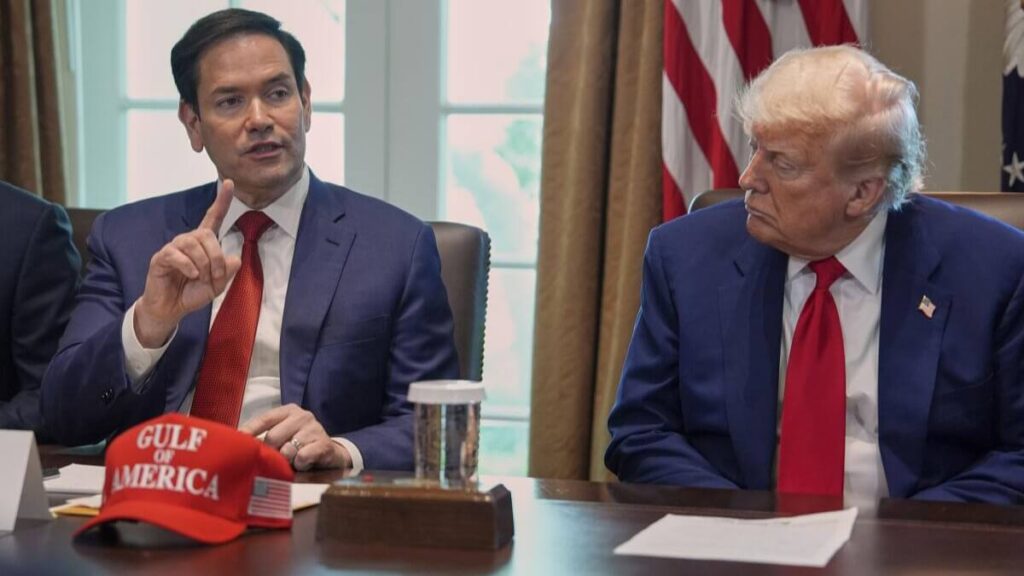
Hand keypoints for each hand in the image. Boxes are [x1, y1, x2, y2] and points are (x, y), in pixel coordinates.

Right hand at [134, 181, 241, 346]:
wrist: (171, 309)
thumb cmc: (192, 293)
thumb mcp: (217, 284)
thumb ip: (227, 271)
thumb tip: (236, 258)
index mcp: (203, 244)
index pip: (212, 217)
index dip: (221, 201)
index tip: (229, 183)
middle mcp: (188, 241)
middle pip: (206, 235)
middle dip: (216, 257)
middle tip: (215, 276)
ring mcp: (173, 248)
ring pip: (192, 243)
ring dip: (203, 263)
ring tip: (201, 278)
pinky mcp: (161, 258)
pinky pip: (176, 254)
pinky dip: (188, 266)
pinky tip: (191, 275)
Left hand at [240, 404, 351, 470]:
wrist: (332, 454)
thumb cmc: (300, 445)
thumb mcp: (284, 436)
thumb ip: (267, 437)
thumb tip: (241, 444)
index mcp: (289, 411)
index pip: (264, 419)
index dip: (249, 430)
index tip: (236, 441)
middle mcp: (302, 416)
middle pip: (273, 437)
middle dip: (271, 452)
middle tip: (274, 460)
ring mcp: (314, 429)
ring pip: (287, 449)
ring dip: (286, 461)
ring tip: (292, 462)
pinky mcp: (324, 444)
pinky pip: (302, 457)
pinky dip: (299, 464)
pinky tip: (303, 464)